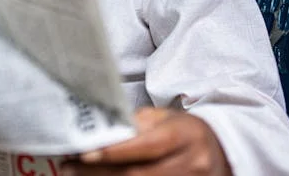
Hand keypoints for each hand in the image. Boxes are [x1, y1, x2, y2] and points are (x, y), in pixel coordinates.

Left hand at [62, 108, 230, 175]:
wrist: (220, 152)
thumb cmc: (183, 132)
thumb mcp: (164, 118)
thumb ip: (135, 124)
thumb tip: (99, 132)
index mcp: (184, 136)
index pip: (146, 146)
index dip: (113, 152)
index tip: (83, 154)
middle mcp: (191, 164)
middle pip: (139, 175)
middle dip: (99, 174)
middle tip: (68, 169)